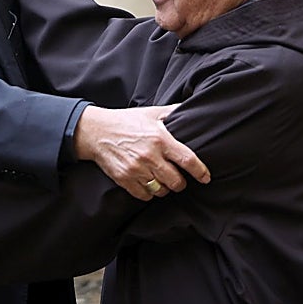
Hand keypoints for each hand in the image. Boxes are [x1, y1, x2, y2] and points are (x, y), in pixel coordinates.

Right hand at [73, 104, 209, 200]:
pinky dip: (149, 193)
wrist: (96, 131)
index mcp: (160, 139)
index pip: (187, 159)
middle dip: (181, 182)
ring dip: (165, 188)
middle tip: (177, 177)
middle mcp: (149, 156)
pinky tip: (148, 183)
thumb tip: (194, 108)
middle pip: (176, 181)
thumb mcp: (152, 113)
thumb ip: (173, 112)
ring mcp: (136, 169)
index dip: (200, 171)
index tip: (206, 177)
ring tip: (162, 180)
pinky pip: (145, 196)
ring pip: (161, 191)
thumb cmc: (127, 121)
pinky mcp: (124, 179)